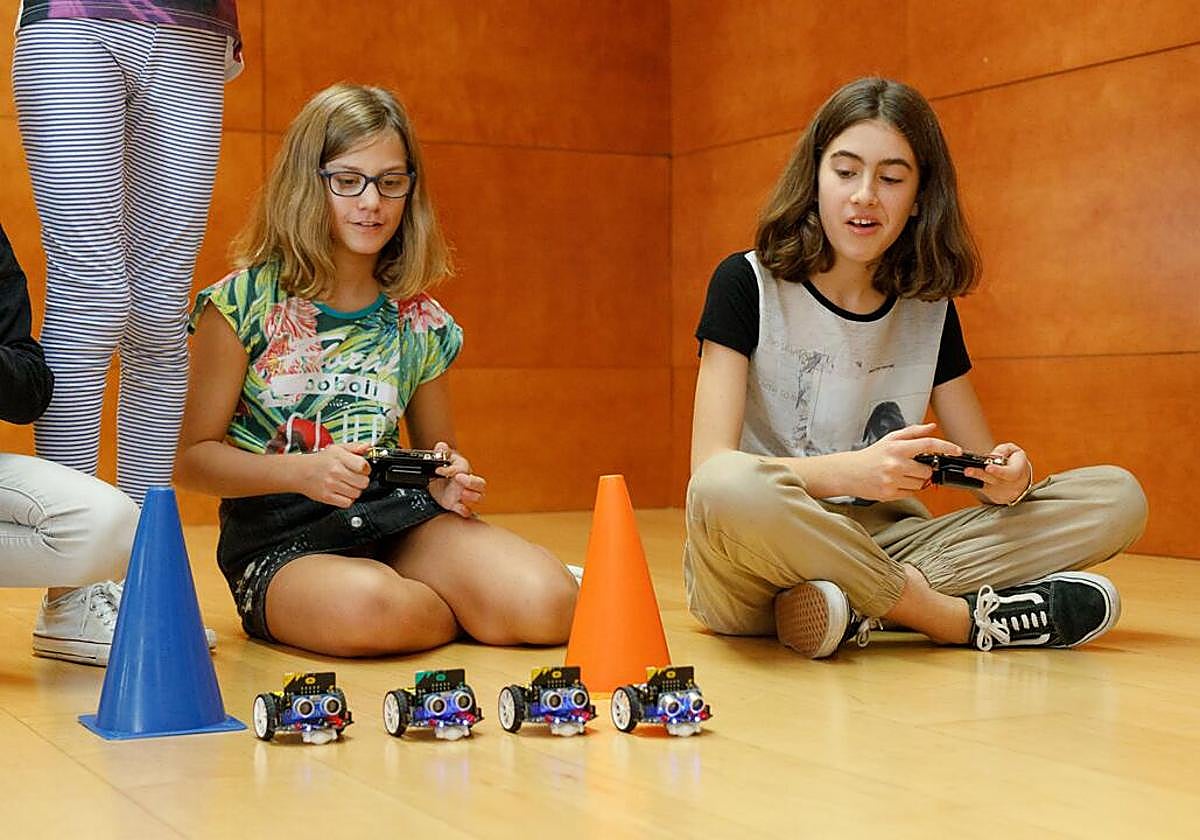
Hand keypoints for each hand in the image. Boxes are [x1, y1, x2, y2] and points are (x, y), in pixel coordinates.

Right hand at [293, 442, 370, 507]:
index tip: (363, 468)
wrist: (300, 472)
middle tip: (355, 477)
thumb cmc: (319, 461)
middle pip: (363, 482)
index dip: (366, 468)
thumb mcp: (337, 449)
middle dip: (362, 480)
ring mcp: (331, 485)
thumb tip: (368, 446)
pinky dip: (348, 499)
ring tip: (348, 484)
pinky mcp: (327, 497)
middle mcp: (336, 472)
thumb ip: (355, 447)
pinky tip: (343, 492)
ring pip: (357, 493)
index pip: (363, 466)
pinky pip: (347, 503)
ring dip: (355, 490)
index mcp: (339, 458)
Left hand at [428, 441, 485, 516]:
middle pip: (480, 484)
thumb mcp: (441, 455)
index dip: (450, 469)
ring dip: (471, 496)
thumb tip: (441, 446)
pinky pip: (466, 510)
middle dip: (472, 482)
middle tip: (459, 478)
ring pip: (478, 497)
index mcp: (464, 468)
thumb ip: (441, 451)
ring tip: (460, 493)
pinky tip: (459, 508)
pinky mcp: (456, 504)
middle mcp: (468, 482)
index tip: (438, 470)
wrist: (437, 477)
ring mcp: (463, 494)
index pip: (462, 469)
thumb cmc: (444, 465)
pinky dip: (464, 511)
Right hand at [846, 423, 961, 500]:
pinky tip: (895, 483)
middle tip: (910, 467)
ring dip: (915, 481)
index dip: (946, 447)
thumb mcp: (890, 439)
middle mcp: (896, 464)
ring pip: (921, 484)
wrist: (848, 472)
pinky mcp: (889, 494)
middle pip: (927, 470)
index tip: (957, 451)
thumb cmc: (871, 455)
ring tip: (900, 475)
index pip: (928, 445)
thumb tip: (932, 427)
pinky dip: (907, 490)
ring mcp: (893, 480)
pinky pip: (911, 494)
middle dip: (923, 470)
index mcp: (897, 448)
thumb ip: (913, 432)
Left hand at [964, 442, 1032, 505]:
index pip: (1008, 473)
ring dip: (974, 479)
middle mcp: (1008, 484)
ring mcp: (1000, 492)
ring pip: (985, 486)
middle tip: (968, 471)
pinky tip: (969, 476)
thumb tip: (994, 455)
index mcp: (1017, 472)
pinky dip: (975, 482)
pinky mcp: (991, 495)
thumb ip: (1005, 450)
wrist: (1021, 484)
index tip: (988, 467)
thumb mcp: (1016, 452)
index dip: (998, 471)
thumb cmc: (1016, 465)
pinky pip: (981, 489)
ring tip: (966, 472)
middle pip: (992, 480)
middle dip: (979, 475)